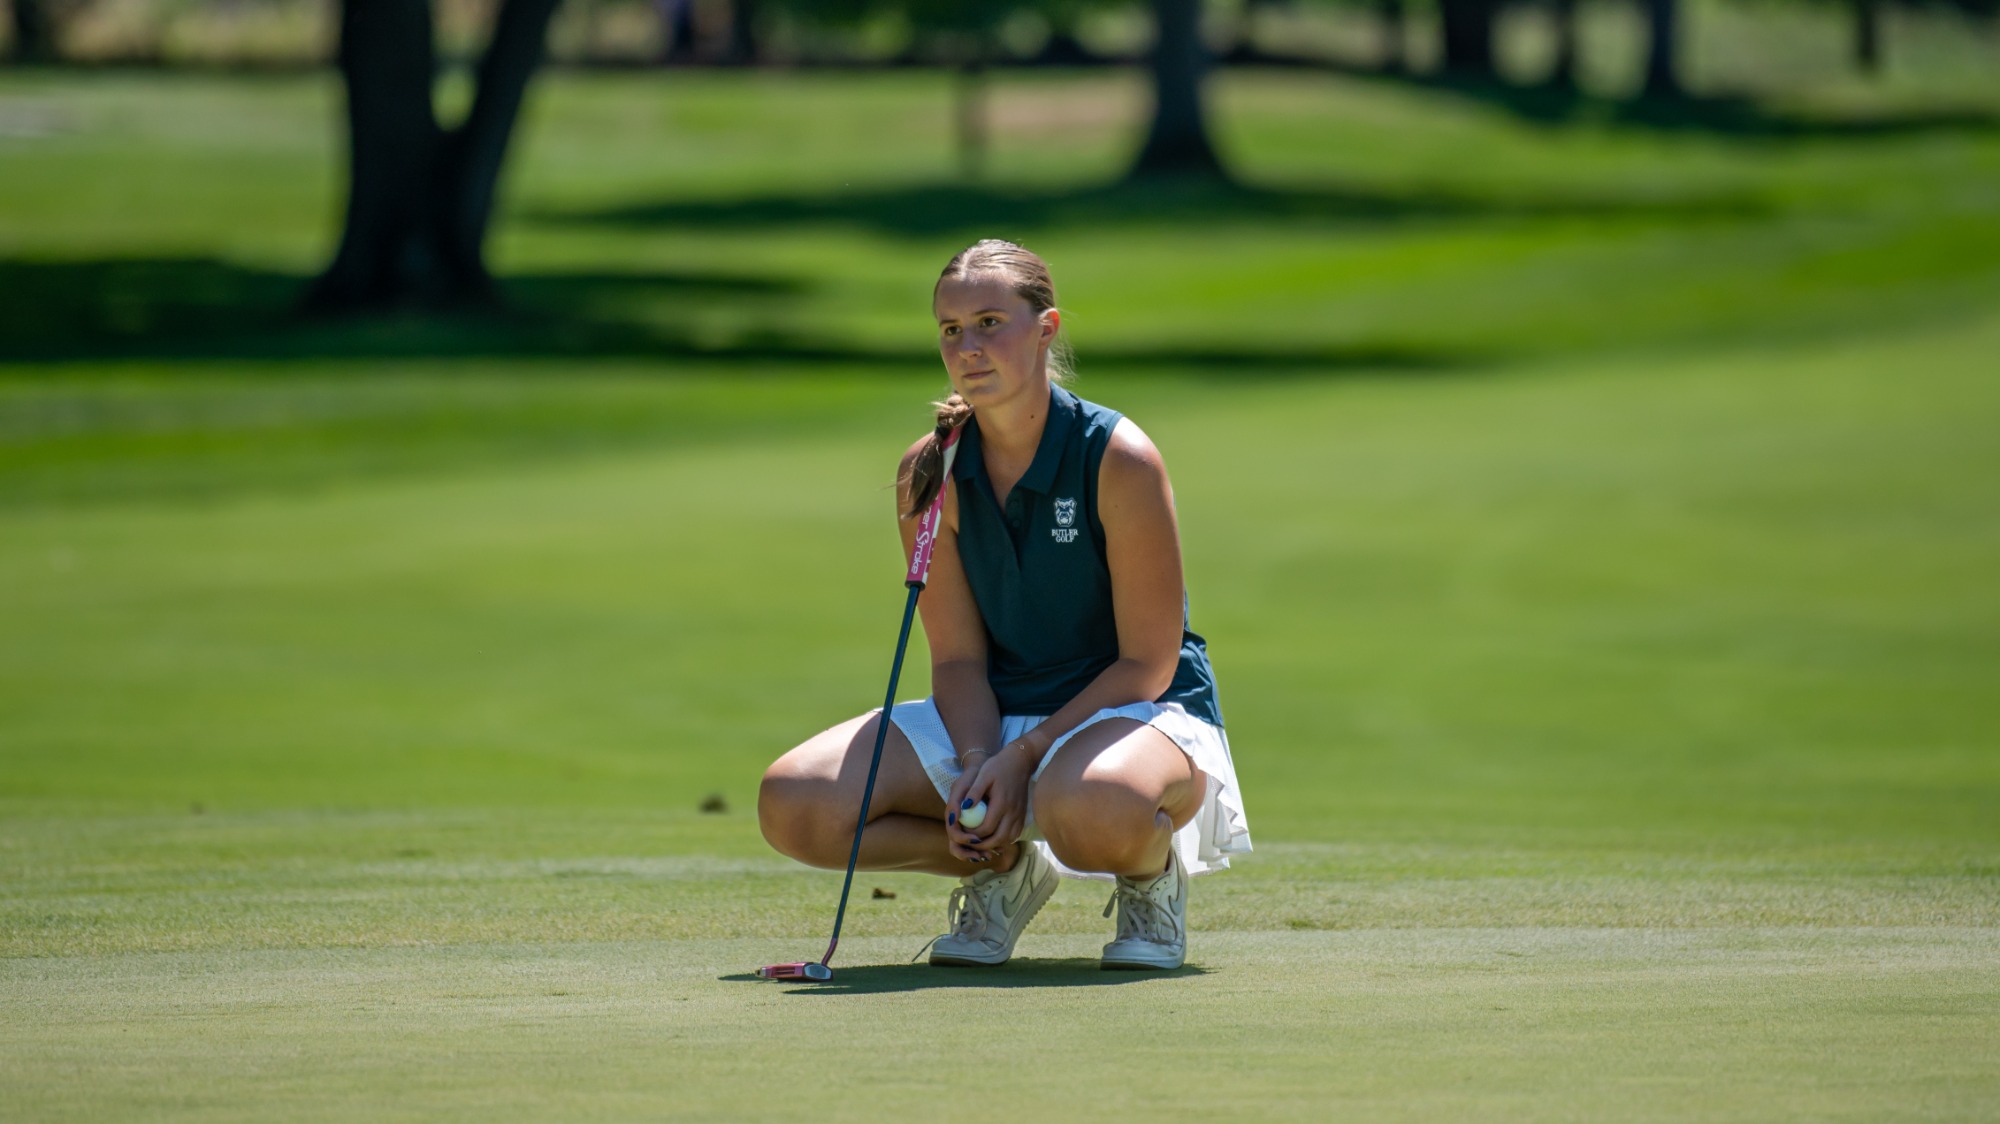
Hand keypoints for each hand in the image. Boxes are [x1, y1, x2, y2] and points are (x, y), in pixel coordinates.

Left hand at [944, 743, 1034, 863]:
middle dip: (983, 845)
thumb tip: (963, 808)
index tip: (963, 833)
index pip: (986, 828)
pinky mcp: (1022, 816)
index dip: (973, 835)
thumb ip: (974, 792)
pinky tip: (994, 838)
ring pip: (1008, 840)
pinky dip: (1004, 840)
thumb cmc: (999, 766)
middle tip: (970, 844)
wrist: (1020, 762)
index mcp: (1001, 803)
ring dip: (994, 845)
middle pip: (998, 839)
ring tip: (980, 843)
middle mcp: (1013, 812)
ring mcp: (1019, 815)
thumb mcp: (984, 774)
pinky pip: (1014, 835)